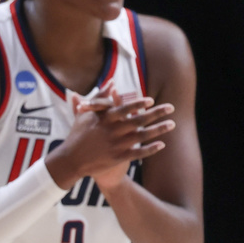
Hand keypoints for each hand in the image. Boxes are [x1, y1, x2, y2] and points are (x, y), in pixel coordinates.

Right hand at [48, 82, 174, 188]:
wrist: (71, 160)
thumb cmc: (78, 134)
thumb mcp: (86, 113)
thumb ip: (100, 96)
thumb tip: (111, 81)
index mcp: (105, 119)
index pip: (125, 108)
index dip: (139, 104)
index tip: (152, 100)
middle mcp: (112, 131)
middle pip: (139, 120)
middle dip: (157, 113)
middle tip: (171, 107)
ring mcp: (116, 145)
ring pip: (142, 136)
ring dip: (159, 130)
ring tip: (172, 124)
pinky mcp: (118, 158)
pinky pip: (138, 153)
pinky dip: (151, 149)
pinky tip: (162, 144)